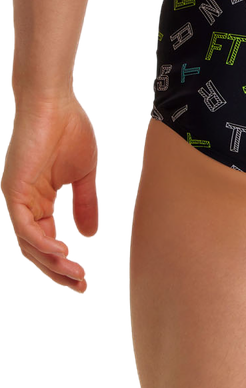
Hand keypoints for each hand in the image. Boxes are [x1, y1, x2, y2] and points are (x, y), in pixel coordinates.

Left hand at [0, 94, 98, 292]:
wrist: (55, 101)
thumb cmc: (69, 129)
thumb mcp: (83, 174)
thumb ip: (85, 203)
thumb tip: (90, 235)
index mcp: (38, 199)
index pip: (46, 240)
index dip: (63, 262)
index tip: (84, 278)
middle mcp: (24, 203)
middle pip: (35, 248)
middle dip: (57, 270)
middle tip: (80, 285)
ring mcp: (17, 197)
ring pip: (29, 243)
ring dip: (51, 262)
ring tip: (74, 273)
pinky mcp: (14, 190)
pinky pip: (24, 226)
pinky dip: (42, 242)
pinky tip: (62, 252)